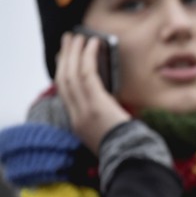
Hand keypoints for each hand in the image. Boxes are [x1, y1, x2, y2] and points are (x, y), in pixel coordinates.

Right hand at [55, 32, 130, 154]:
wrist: (132, 159)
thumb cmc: (129, 148)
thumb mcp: (111, 133)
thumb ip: (107, 118)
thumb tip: (113, 105)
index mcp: (78, 124)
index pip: (65, 94)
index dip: (64, 73)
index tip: (66, 59)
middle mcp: (76, 116)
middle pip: (63, 80)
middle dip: (64, 58)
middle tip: (68, 41)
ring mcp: (84, 110)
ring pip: (71, 74)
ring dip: (74, 52)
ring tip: (78, 37)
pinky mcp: (95, 104)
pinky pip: (87, 74)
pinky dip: (88, 57)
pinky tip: (94, 44)